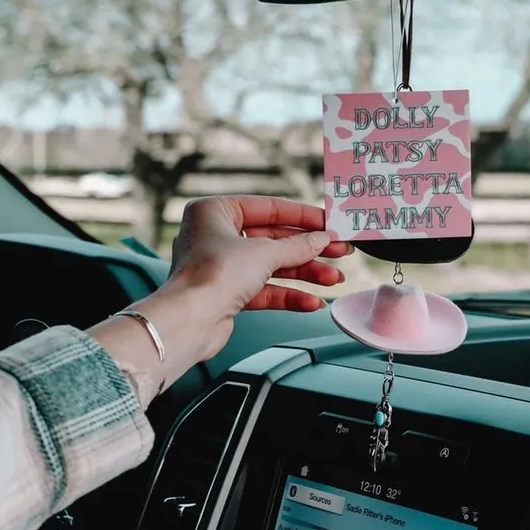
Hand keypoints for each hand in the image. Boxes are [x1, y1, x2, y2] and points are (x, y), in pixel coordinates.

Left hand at [171, 195, 349, 317]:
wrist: (190, 322)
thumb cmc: (212, 276)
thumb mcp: (264, 253)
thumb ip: (297, 246)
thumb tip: (321, 239)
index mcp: (214, 211)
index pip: (268, 208)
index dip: (304, 217)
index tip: (330, 224)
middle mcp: (214, 236)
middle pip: (272, 239)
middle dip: (308, 249)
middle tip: (339, 251)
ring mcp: (220, 266)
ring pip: (270, 266)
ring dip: (304, 273)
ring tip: (333, 279)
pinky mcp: (225, 294)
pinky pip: (263, 290)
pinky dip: (288, 295)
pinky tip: (312, 302)